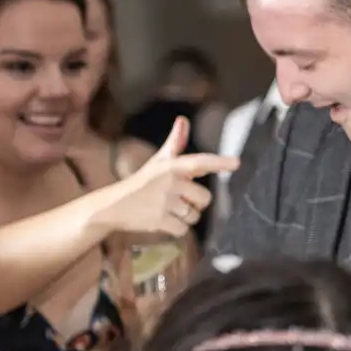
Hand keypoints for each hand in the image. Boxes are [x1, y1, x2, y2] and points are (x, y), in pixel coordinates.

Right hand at [93, 118, 235, 238]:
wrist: (113, 206)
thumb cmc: (142, 182)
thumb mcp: (158, 162)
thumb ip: (175, 144)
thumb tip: (183, 120)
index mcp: (171, 167)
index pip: (199, 162)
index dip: (218, 162)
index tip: (236, 163)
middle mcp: (170, 183)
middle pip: (204, 198)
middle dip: (195, 203)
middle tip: (178, 200)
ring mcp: (164, 203)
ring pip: (195, 216)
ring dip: (185, 217)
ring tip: (168, 210)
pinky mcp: (159, 221)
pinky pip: (183, 230)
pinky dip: (177, 229)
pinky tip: (163, 221)